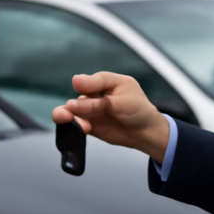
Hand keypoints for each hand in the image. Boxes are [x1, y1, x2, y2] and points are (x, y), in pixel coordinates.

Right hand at [51, 72, 169, 160]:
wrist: (145, 132)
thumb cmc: (138, 109)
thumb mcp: (122, 99)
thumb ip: (98, 98)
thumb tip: (75, 81)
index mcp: (102, 82)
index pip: (86, 82)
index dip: (82, 88)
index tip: (79, 93)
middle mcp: (93, 95)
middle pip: (74, 98)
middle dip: (68, 108)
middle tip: (68, 115)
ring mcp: (89, 110)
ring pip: (70, 112)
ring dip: (68, 118)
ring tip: (80, 126)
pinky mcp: (87, 124)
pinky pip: (74, 125)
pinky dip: (73, 128)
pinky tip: (83, 129)